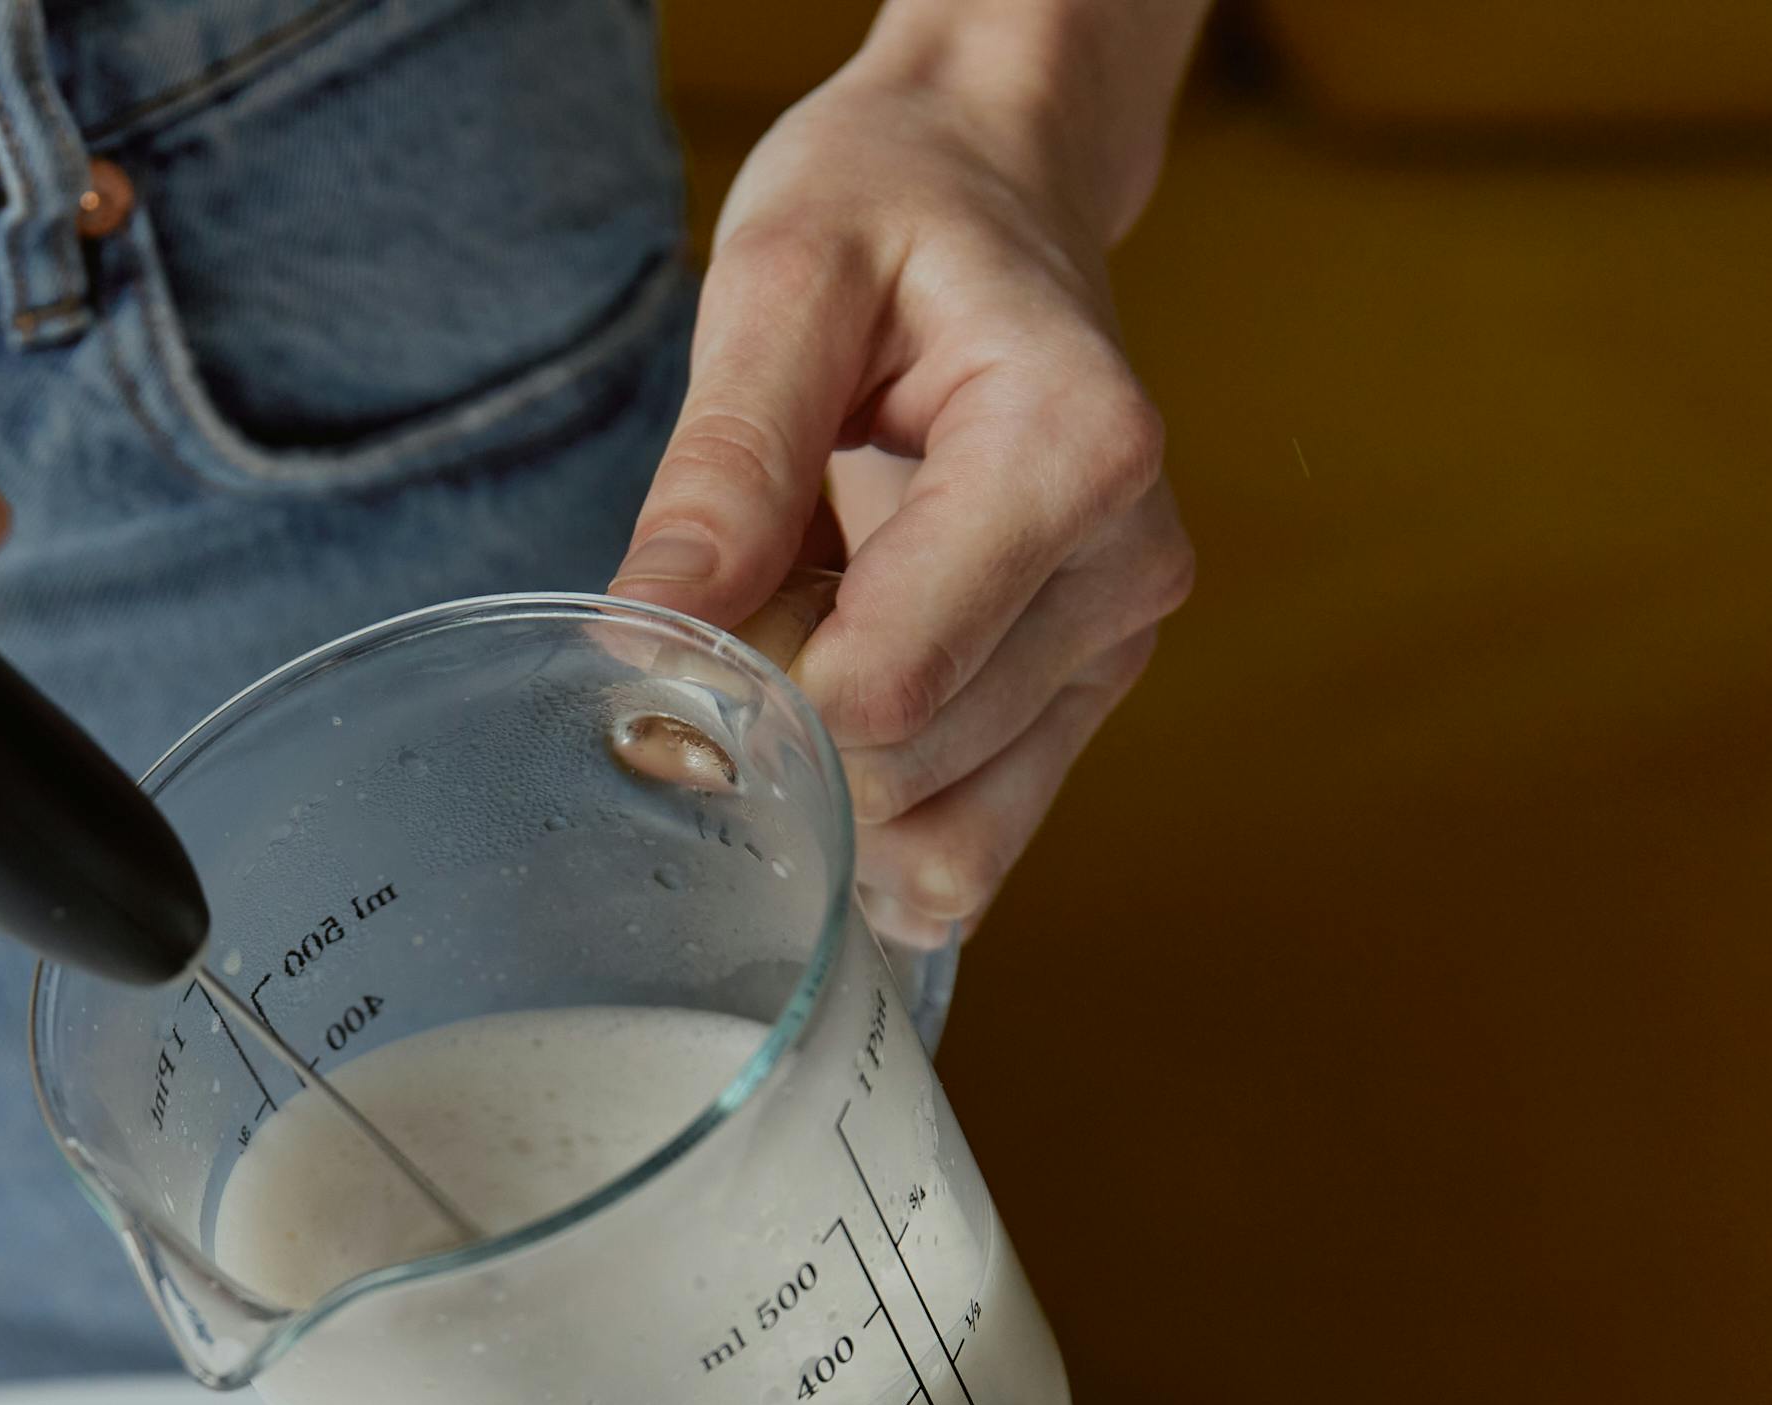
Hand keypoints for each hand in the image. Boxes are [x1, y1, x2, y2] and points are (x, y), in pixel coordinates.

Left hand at [612, 58, 1192, 951]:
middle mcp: (1127, 566)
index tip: (684, 618)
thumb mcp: (783, 282)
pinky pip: (974, 851)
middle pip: (908, 771)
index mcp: (1074, 449)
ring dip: (830, 782)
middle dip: (786, 730)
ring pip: (944, 842)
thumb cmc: (888, 209)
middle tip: (744, 598)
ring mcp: (1117, 645)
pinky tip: (834, 727)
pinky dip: (877, 831)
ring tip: (804, 632)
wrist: (991, 186)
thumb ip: (723, 465)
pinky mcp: (1085, 697)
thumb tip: (645, 638)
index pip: (890, 682)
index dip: (755, 692)